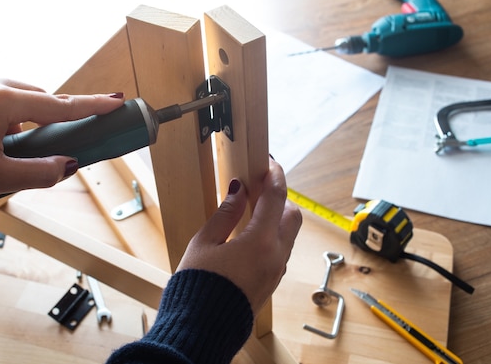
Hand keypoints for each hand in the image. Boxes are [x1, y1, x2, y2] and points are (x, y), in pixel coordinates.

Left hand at [0, 74, 124, 203]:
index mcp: (1, 101)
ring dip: (27, 125)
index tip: (117, 101)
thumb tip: (67, 166)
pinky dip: (8, 122)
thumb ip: (39, 172)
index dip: (92, 106)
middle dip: (54, 122)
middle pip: (40, 101)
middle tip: (60, 149)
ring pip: (19, 102)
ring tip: (12, 157)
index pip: (59, 105)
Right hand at [177, 157, 301, 314]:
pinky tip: (250, 233)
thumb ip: (224, 214)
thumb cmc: (197, 285)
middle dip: (280, 197)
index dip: (274, 175)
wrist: (200, 328)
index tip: (269, 162)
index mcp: (260, 242)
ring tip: (252, 209)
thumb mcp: (204, 243)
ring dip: (277, 217)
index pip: (276, 198)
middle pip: (292, 215)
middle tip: (259, 187)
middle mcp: (275, 256)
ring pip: (289, 234)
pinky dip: (273, 236)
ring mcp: (276, 271)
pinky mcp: (271, 283)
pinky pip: (280, 251)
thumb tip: (238, 190)